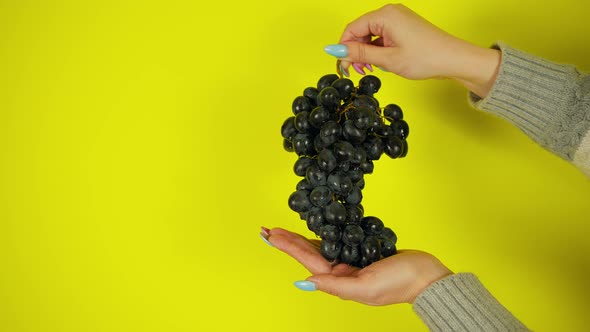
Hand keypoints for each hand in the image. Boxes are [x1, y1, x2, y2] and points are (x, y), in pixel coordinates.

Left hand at [264, 227, 452, 304]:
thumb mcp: (366, 287)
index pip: (307, 262)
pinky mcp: (361, 251)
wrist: (427, 277)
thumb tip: (304, 282)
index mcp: (340, 281)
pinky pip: (337, 241)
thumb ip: (335, 286)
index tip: (271, 236)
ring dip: (301, 238)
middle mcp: (341, 273)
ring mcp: (351, 262)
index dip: (288, 247)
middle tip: (269, 229)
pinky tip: (314, 228)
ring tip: (282, 230)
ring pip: (320, 247)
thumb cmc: (399, 282)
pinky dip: (323, 233)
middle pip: (308, 253)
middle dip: (288, 242)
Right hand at [327, 4, 499, 97]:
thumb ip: (359, 54)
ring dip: (365, 52)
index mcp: (385, 16)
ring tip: (370, 69)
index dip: (343, 48)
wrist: (453, 59)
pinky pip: (381, 36)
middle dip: (355, 51)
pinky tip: (380, 63)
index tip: (342, 66)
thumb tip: (336, 50)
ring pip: (369, 35)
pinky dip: (376, 50)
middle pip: (359, 31)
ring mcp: (397, 19)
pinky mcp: (402, 27)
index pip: (352, 29)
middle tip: (357, 71)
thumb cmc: (426, 58)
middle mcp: (390, 13)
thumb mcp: (387, 59)